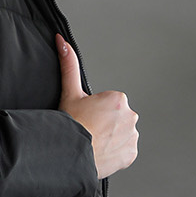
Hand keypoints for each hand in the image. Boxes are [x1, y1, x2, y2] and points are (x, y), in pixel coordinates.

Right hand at [56, 33, 138, 178]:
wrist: (71, 154)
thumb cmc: (70, 126)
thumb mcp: (69, 93)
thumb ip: (69, 65)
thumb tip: (63, 42)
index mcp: (118, 99)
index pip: (109, 104)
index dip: (95, 111)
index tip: (86, 118)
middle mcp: (130, 115)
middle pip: (117, 119)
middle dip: (105, 124)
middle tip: (89, 130)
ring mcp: (132, 136)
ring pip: (122, 134)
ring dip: (111, 138)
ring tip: (94, 142)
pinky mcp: (131, 153)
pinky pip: (125, 151)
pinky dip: (115, 152)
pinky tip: (101, 151)